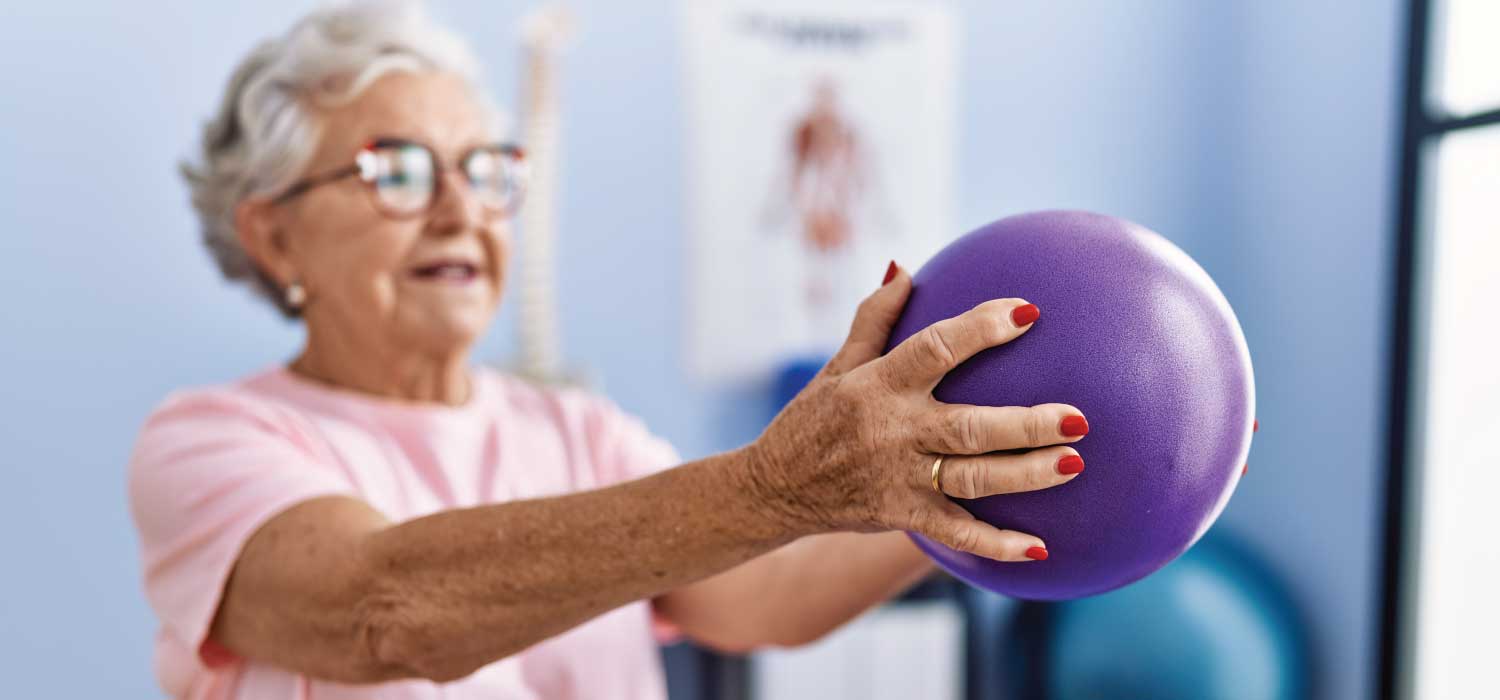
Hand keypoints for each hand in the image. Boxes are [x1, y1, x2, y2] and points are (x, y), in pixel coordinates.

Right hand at [744, 263, 1087, 561]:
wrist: (773, 488)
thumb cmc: (813, 418)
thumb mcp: (838, 366)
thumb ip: (873, 318)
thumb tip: (905, 267)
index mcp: (878, 385)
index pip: (935, 349)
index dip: (981, 329)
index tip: (1027, 311)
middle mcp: (893, 431)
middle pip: (969, 427)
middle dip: (1026, 423)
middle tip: (1079, 417)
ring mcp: (899, 477)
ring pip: (972, 477)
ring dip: (1025, 474)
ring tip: (1075, 464)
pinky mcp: (902, 515)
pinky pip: (954, 532)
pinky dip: (994, 545)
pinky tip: (1039, 549)